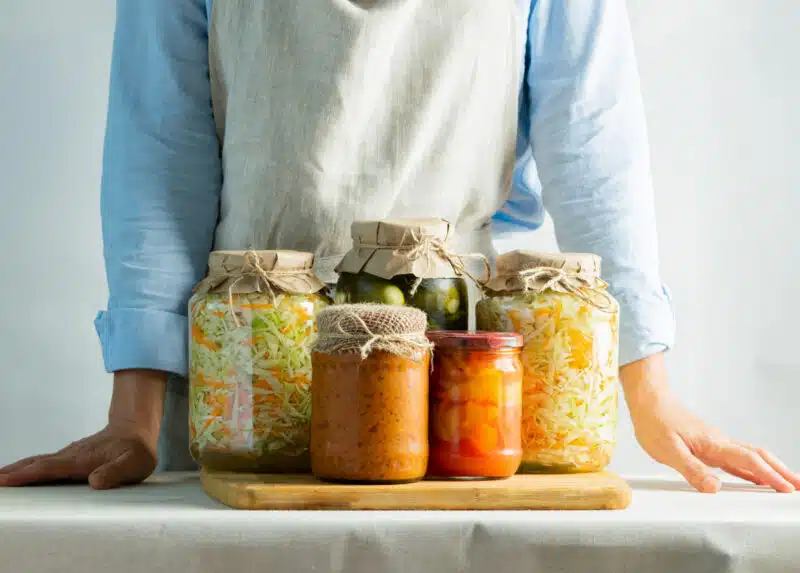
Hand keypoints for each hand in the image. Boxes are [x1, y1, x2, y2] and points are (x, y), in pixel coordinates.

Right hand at [0, 370, 166, 489]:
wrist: (136, 430)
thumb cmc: (137, 450)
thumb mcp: (134, 463)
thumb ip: (116, 472)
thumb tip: (95, 482)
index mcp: (82, 460)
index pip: (50, 468)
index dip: (28, 474)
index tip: (6, 480)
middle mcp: (71, 456)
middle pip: (37, 463)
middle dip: (13, 472)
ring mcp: (69, 455)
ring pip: (38, 461)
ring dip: (17, 469)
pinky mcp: (70, 456)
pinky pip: (44, 463)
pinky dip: (28, 468)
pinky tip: (19, 474)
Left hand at [621, 353, 799, 492]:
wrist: (648, 400)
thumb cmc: (654, 421)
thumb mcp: (667, 449)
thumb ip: (691, 469)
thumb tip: (714, 488)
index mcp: (713, 444)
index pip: (748, 461)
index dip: (769, 476)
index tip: (787, 490)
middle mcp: (719, 442)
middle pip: (758, 456)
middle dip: (781, 472)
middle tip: (799, 487)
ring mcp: (715, 443)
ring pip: (750, 456)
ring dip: (770, 470)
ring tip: (786, 484)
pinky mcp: (708, 444)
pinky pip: (737, 458)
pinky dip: (752, 468)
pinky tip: (755, 478)